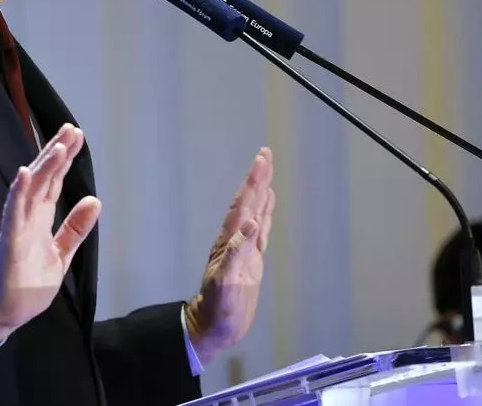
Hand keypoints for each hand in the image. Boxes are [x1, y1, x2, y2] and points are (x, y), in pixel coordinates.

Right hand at [0, 124, 101, 350]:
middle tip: (71, 130)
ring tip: (58, 146)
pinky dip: (18, 193)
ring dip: (43, 167)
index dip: (65, 159)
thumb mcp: (62, 253)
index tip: (77, 136)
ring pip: (30, 190)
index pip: (54, 181)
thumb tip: (95, 200)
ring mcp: (17, 226)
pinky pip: (13, 214)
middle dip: (56, 153)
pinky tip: (24, 173)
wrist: (7, 312)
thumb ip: (76, 228)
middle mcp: (28, 216)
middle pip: (43, 178)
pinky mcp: (10, 242)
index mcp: (41, 217)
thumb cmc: (30, 281)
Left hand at [185, 147, 275, 364]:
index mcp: (230, 240)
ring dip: (261, 192)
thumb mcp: (226, 281)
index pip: (243, 204)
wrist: (214, 327)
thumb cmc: (217, 307)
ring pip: (255, 213)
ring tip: (267, 171)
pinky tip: (267, 205)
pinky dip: (265, 214)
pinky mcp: (251, 261)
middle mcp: (236, 240)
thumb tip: (250, 223)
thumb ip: (237, 252)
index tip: (262, 159)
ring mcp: (244, 249)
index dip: (253, 181)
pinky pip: (260, 231)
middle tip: (266, 154)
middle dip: (257, 178)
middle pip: (248, 202)